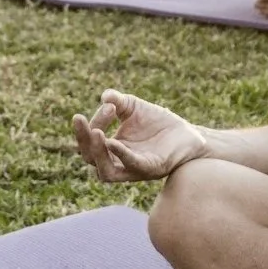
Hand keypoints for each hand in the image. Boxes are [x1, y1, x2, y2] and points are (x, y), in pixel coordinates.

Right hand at [71, 90, 209, 183]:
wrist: (188, 134)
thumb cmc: (159, 123)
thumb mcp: (134, 107)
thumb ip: (118, 101)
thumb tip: (105, 96)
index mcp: (111, 148)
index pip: (92, 139)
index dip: (94, 121)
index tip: (109, 104)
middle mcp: (119, 162)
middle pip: (90, 158)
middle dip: (83, 139)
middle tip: (79, 119)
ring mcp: (134, 168)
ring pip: (105, 172)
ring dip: (97, 153)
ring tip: (96, 133)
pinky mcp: (151, 169)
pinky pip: (131, 166)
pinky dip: (122, 155)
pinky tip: (114, 142)